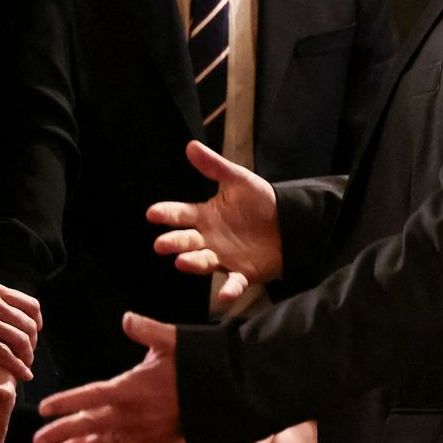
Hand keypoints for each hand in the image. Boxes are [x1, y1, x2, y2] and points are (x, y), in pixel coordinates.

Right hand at [0, 267, 40, 380]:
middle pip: (28, 325)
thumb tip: (2, 313)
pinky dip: (16, 366)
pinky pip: (2, 353)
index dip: (37, 324)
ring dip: (27, 357)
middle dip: (33, 344)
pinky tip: (21, 375)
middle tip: (28, 357)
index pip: (31, 305)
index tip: (33, 337)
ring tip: (25, 368)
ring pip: (19, 339)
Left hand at [35, 313, 187, 442]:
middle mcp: (133, 414)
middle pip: (90, 426)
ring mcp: (141, 430)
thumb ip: (146, 330)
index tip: (44, 409)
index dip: (66, 403)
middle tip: (37, 441)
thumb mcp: (172, 342)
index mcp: (132, 389)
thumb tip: (126, 318)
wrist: (223, 397)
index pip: (91, 396)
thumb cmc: (196, 367)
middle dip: (62, 434)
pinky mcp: (151, 440)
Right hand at [149, 141, 282, 287]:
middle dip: (173, 242)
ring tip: (182, 262)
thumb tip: (190, 145)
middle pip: (186, 241)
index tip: (152, 213)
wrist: (291, 224)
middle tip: (160, 245)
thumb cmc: (261, 201)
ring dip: (193, 263)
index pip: (181, 214)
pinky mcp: (243, 274)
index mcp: (206, 215)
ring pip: (203, 262)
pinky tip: (223, 297)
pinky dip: (229, 291)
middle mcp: (209, 238)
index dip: (167, 213)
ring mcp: (224, 258)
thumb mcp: (238, 180)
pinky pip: (234, 283)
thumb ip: (214, 166)